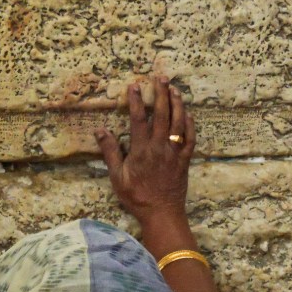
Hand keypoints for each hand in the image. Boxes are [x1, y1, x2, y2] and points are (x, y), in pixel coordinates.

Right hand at [95, 76, 195, 226]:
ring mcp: (175, 152)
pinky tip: (188, 114)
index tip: (134, 86)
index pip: (139, 119)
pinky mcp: (185, 159)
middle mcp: (160, 147)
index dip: (137, 100)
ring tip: (174, 89)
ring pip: (179, 122)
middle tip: (161, 77)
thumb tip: (100, 131)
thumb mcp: (117, 177)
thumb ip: (111, 152)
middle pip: (163, 114)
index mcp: (141, 150)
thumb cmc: (136, 197)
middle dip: (162, 94)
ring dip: (177, 103)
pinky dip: (190, 124)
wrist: (161, 213)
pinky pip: (191, 137)